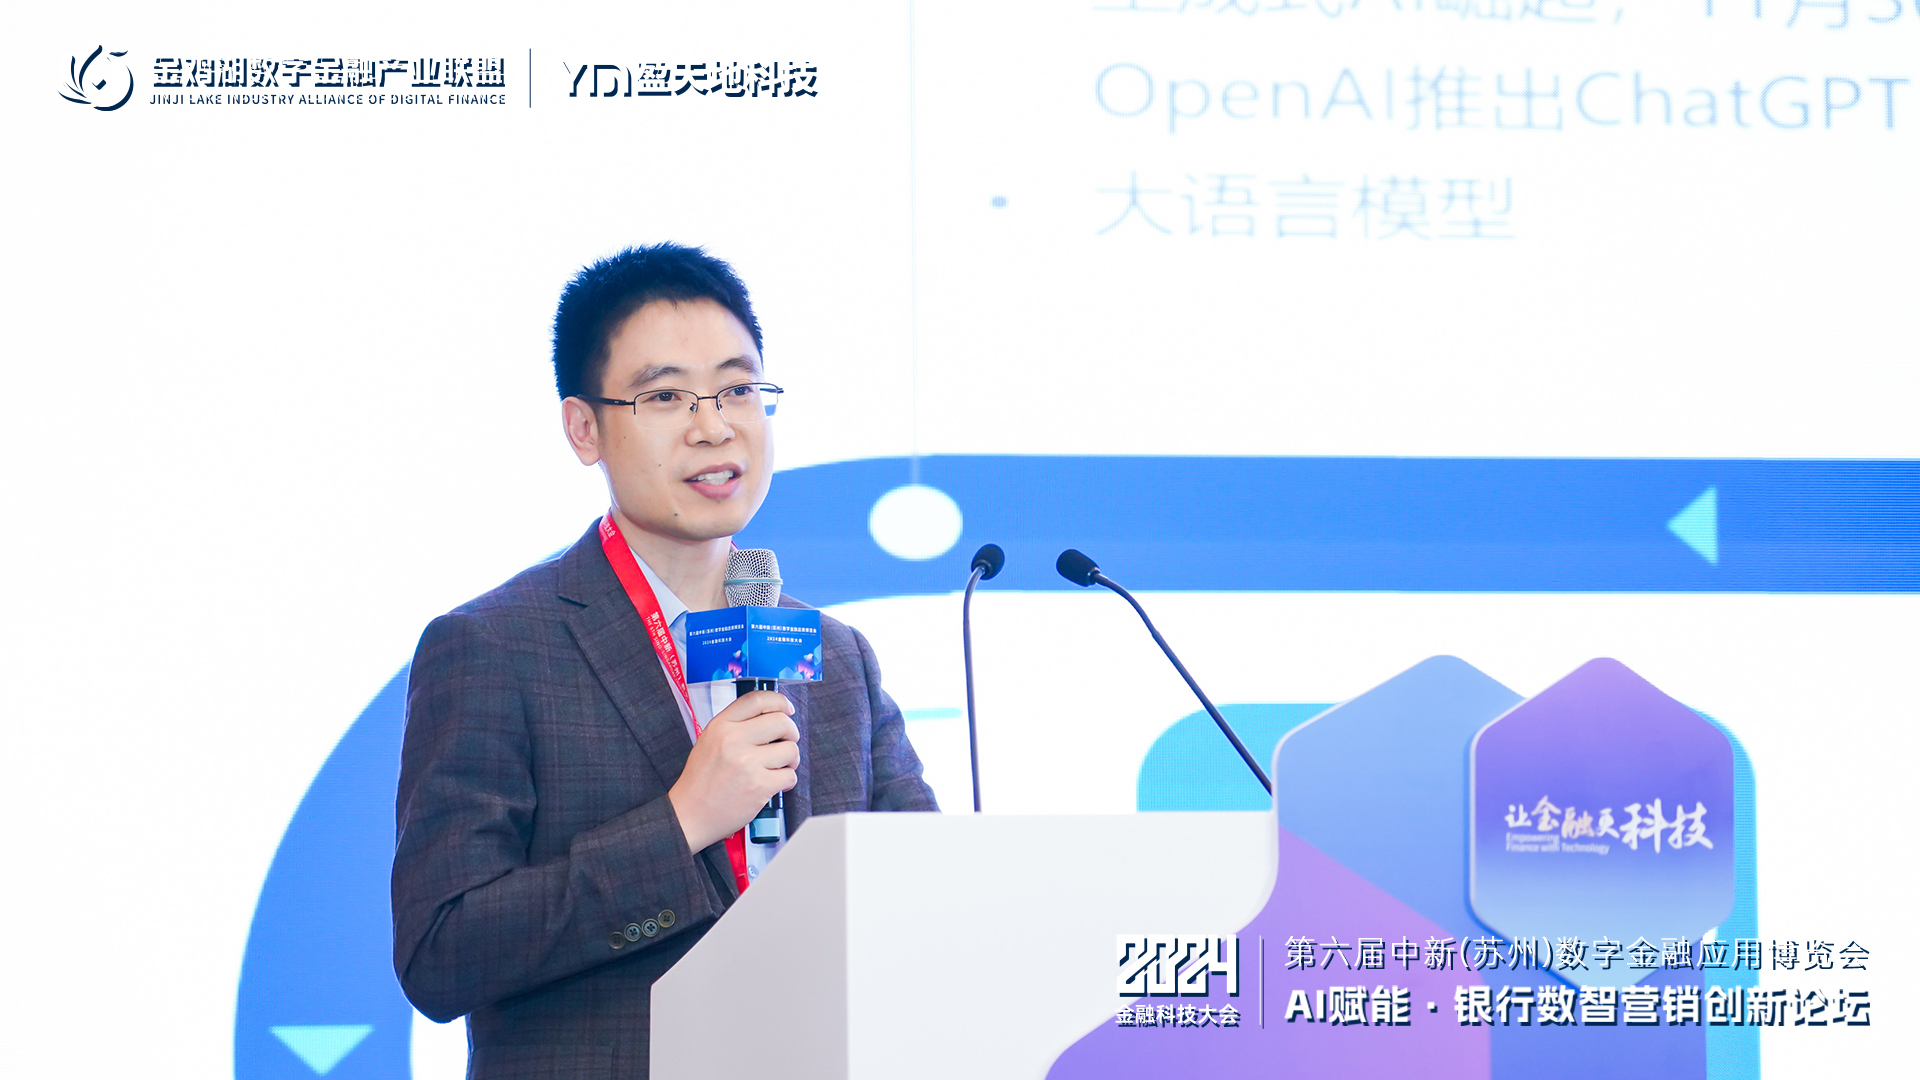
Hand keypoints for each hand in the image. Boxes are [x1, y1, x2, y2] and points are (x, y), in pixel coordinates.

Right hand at [668, 690, 798, 852]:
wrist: (690, 814)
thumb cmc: (701, 780)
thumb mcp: (709, 741)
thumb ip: (736, 726)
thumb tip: (772, 716)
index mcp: (720, 725)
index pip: (757, 699)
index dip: (779, 702)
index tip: (787, 709)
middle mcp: (733, 739)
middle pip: (781, 722)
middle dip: (791, 733)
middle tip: (786, 743)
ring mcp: (747, 763)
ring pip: (790, 749)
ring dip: (790, 760)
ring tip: (778, 768)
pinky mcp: (758, 785)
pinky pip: (789, 776)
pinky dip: (787, 781)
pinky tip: (774, 784)